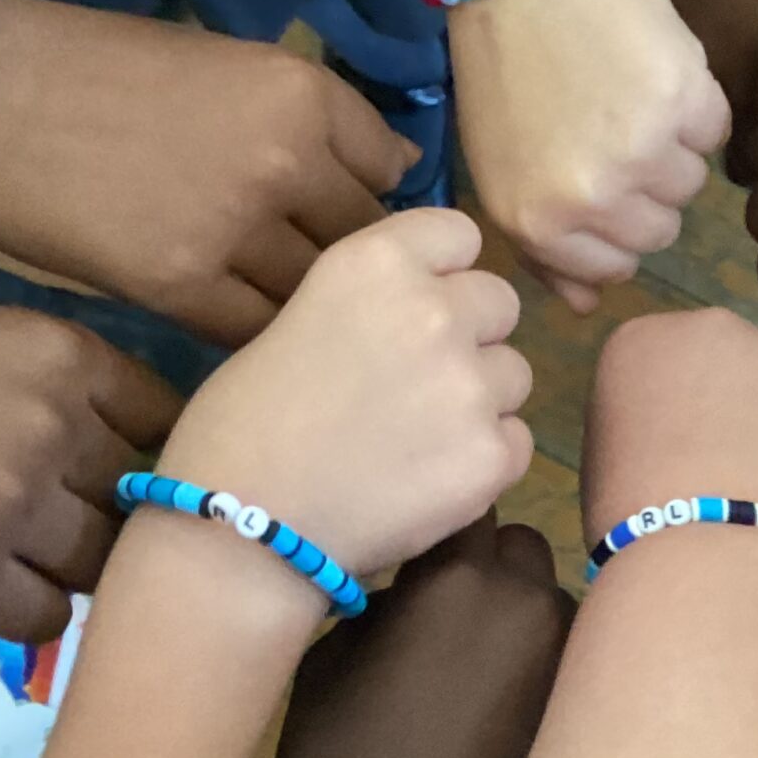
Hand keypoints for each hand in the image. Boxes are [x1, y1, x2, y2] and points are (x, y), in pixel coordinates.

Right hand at [0, 0, 416, 344]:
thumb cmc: (99, 70)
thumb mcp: (227, 66)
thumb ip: (308, 120)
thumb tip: (389, 168)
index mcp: (303, 95)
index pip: (389, 170)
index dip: (374, 198)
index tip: (354, 218)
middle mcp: (287, 162)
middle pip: (366, 243)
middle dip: (356, 266)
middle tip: (332, 284)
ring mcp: (236, 229)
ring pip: (317, 295)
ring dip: (311, 310)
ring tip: (294, 315)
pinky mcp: (181, 287)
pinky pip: (258, 330)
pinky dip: (260, 336)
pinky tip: (247, 333)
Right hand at [0, 273, 177, 639]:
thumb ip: (0, 317)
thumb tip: (46, 350)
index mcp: (54, 350)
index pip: (162, 411)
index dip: (152, 439)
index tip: (131, 454)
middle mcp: (54, 430)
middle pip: (139, 489)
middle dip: (117, 500)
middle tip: (83, 508)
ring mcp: (11, 509)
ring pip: (104, 559)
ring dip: (82, 558)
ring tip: (46, 550)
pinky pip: (47, 615)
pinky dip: (37, 606)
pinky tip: (6, 586)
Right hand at [156, 209, 534, 579]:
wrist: (242, 524)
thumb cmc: (241, 424)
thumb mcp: (296, 320)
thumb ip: (371, 305)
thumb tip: (415, 310)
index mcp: (377, 263)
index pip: (459, 233)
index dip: (443, 271)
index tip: (417, 305)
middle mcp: (436, 311)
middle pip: (500, 302)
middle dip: (470, 335)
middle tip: (418, 381)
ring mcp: (472, 385)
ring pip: (514, 374)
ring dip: (481, 399)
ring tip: (417, 437)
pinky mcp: (493, 454)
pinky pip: (516, 441)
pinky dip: (483, 459)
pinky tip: (427, 479)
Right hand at [266, 515, 573, 757]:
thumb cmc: (335, 751)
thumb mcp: (335, 652)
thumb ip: (389, 596)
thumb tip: (419, 581)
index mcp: (457, 576)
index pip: (465, 503)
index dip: (439, 517)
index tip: (422, 536)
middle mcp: (527, 601)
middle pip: (520, 547)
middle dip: (488, 564)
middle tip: (447, 607)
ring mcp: (565, 654)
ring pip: (549, 601)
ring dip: (518, 615)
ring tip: (475, 665)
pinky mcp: (581, 703)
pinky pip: (564, 657)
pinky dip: (537, 664)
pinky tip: (501, 702)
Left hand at [448, 0, 731, 312]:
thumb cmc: (504, 71)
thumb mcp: (501, 171)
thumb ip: (544, 248)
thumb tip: (588, 307)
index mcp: (538, 222)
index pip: (615, 268)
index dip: (614, 225)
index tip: (601, 181)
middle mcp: (591, 199)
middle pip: (660, 231)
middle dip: (645, 189)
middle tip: (611, 129)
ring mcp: (642, 153)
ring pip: (690, 186)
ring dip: (672, 148)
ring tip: (627, 96)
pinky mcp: (685, 103)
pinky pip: (715, 133)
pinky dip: (696, 107)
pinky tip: (652, 72)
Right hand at [581, 305, 757, 548]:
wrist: (706, 557)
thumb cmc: (634, 526)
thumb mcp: (610, 457)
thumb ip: (649, 423)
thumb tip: (681, 437)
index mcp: (651, 340)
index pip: (677, 369)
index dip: (688, 421)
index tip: (685, 463)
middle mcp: (724, 328)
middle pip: (744, 370)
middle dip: (747, 415)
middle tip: (740, 482)